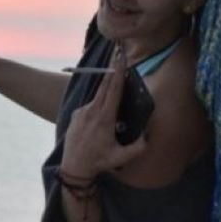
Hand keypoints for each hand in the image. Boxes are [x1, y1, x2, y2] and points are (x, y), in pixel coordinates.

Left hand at [60, 54, 146, 178]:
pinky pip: (91, 105)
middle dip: (113, 70)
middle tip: (120, 54)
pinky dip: (98, 104)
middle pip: (105, 85)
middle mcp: (92, 111)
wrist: (73, 167)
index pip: (113, 90)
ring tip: (115, 85)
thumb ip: (138, 147)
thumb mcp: (121, 158)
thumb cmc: (98, 162)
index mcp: (104, 118)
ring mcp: (82, 111)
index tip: (121, 59)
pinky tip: (101, 115)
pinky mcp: (76, 114)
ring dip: (107, 89)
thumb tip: (148, 135)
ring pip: (98, 96)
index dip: (118, 74)